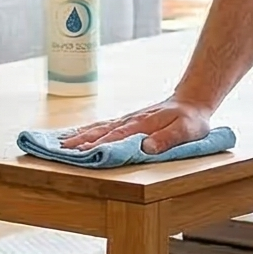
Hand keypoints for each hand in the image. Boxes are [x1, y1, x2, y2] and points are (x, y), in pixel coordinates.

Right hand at [56, 95, 211, 154]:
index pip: (116, 137)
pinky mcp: (127, 121)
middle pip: (101, 131)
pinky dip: (88, 130)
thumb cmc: (190, 119)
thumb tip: (146, 148)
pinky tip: (78, 134)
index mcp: (142, 125)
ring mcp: (127, 120)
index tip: (80, 152)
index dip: (98, 145)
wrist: (191, 101)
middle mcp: (130, 121)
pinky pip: (103, 126)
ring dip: (80, 136)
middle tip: (61, 150)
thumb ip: (167, 139)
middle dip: (81, 141)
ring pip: (99, 128)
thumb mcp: (186, 130)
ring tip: (62, 144)